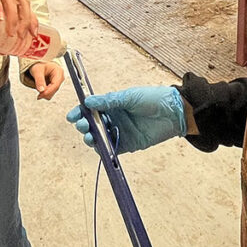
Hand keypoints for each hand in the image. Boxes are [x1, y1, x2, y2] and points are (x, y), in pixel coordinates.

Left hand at [27, 61, 64, 99]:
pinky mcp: (53, 85)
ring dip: (44, 93)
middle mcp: (59, 77)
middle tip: (38, 94)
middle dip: (45, 92)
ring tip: (38, 88)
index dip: (48, 91)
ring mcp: (57, 82)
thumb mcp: (37, 70)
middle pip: (54, 90)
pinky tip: (40, 89)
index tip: (41, 94)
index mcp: (58, 71)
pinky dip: (44, 93)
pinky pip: (50, 92)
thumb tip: (41, 90)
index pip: (56, 84)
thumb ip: (39, 80)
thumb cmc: (38, 64)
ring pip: (52, 92)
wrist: (37, 63)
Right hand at [67, 85, 184, 152]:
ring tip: (90, 136)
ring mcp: (120, 131)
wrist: (174, 113)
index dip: (80, 112)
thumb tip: (87, 102)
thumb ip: (109, 101)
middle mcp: (114, 118)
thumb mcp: (130, 97)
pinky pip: (111, 148)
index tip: (72, 116)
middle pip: (92, 124)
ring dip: (91, 137)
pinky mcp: (127, 144)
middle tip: (82, 125)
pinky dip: (103, 149)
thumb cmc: (153, 99)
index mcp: (113, 104)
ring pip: (99, 137)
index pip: (91, 108)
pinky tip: (99, 147)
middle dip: (83, 125)